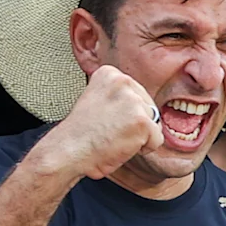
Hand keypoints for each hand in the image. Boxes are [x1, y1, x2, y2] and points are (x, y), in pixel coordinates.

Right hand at [49, 62, 164, 179]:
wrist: (68, 151)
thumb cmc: (81, 133)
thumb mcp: (98, 100)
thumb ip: (119, 95)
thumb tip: (142, 101)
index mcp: (110, 73)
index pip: (137, 95)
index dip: (124, 114)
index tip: (104, 119)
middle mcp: (123, 81)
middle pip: (149, 108)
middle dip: (133, 124)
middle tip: (108, 130)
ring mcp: (133, 100)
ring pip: (154, 123)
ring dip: (138, 136)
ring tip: (114, 137)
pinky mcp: (142, 121)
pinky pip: (157, 140)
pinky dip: (143, 149)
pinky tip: (121, 146)